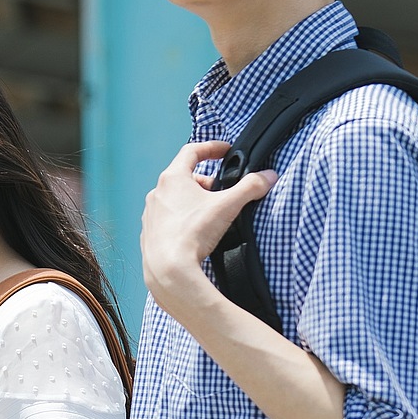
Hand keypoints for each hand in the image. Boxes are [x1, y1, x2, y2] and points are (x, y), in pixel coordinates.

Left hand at [141, 141, 275, 319]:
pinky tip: (195, 233)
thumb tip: (268, 177)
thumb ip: (250, 187)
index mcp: (173, 178)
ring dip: (193, 201)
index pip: (191, 151)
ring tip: (210, 214)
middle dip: (206, 182)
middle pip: (184, 177)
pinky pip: (168, 220)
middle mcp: (157, 193)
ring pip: (174, 199)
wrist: (168, 270)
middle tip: (222, 192)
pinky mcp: (150, 234)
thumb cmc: (192, 233)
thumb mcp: (228, 206)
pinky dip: (182, 220)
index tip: (225, 151)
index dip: (211, 148)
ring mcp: (151, 214)